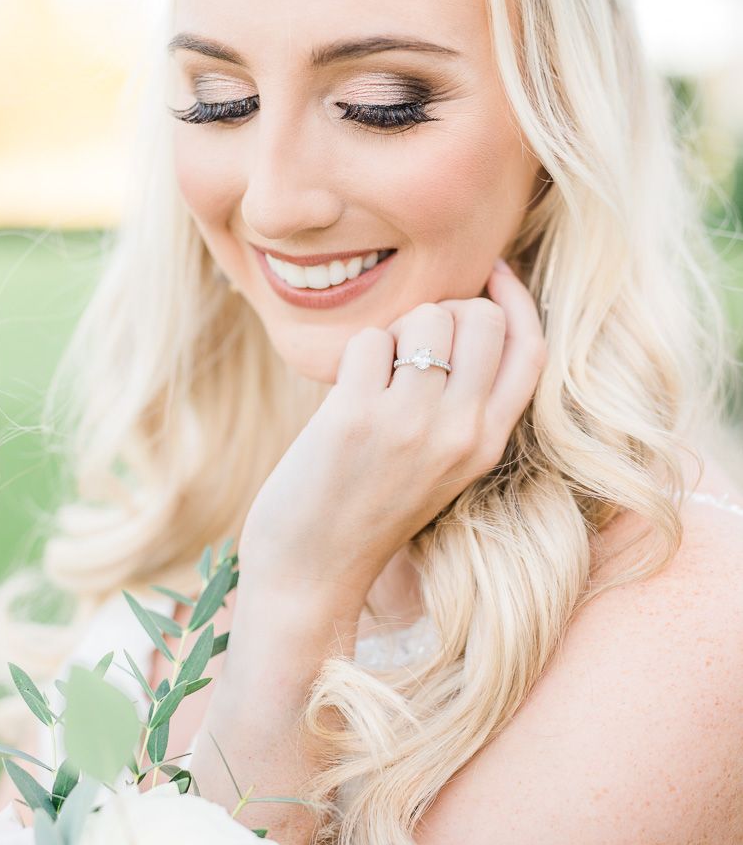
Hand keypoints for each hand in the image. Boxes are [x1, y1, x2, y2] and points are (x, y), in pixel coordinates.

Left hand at [238, 260, 545, 614]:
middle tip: (410, 345)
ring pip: (426, 317)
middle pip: (481, 318)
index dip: (516, 301)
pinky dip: (355, 352)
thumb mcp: (443, 464)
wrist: (314, 572)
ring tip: (375, 374)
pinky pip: (370, 338)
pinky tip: (345, 391)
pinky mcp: (356, 420)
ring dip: (396, 329)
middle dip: (444, 310)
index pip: (532, 350)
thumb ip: (464, 403)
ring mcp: (411, 427)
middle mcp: (460, 434)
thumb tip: (462, 313)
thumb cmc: (369, 508)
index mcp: (488, 445)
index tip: (493, 272)